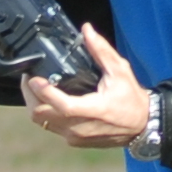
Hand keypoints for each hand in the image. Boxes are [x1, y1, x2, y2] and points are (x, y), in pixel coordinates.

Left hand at [20, 24, 151, 149]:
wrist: (142, 125)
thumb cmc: (132, 99)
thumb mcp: (120, 71)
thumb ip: (101, 51)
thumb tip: (87, 30)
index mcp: (92, 110)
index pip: (61, 105)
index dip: (43, 91)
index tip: (33, 77)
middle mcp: (79, 127)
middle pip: (41, 115)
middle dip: (30, 95)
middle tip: (29, 78)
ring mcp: (75, 136)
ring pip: (42, 122)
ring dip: (34, 104)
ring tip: (35, 87)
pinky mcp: (74, 141)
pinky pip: (51, 127)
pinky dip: (45, 113)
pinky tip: (48, 100)